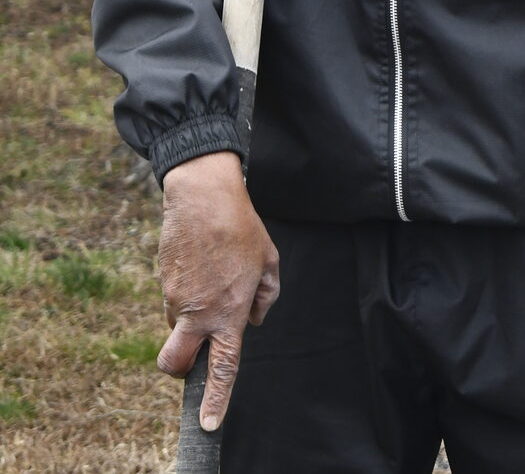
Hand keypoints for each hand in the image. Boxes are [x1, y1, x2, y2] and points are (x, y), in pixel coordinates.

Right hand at [157, 151, 279, 431]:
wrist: (203, 195)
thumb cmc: (241, 226)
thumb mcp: (269, 260)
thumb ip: (267, 296)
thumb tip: (255, 318)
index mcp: (229, 311)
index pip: (223, 367)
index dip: (215, 399)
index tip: (209, 424)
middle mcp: (198, 312)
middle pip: (174, 364)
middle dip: (179, 370)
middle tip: (195, 352)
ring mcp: (174, 299)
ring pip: (174, 328)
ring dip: (188, 321)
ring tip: (211, 280)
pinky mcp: (162, 283)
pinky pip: (172, 303)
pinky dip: (184, 297)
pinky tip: (200, 266)